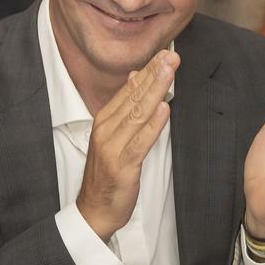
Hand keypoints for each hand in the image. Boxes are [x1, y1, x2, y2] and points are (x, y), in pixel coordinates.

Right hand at [77, 50, 178, 242]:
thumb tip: (135, 77)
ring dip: (155, 92)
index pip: (128, 91)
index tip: (164, 54)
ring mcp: (112, 147)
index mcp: (103, 121)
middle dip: (154, 75)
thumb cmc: (107, 173)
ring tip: (170, 73)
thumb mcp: (112, 136)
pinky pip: (140, 141)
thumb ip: (124, 108)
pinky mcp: (122, 165)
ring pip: (137, 114)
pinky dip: (152, 124)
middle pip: (133, 98)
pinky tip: (163, 110)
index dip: (148, 72)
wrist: (93, 209)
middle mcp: (105, 130)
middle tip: (171, 56)